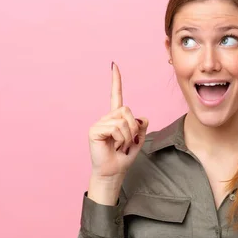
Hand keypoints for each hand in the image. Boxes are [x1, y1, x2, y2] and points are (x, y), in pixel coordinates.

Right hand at [88, 62, 148, 180]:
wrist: (113, 173)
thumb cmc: (123, 157)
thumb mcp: (138, 140)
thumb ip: (141, 127)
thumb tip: (142, 118)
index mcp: (116, 118)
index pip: (116, 96)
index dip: (116, 81)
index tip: (114, 65)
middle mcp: (106, 118)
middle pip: (127, 110)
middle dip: (133, 128)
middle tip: (127, 142)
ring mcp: (99, 123)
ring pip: (123, 120)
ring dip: (127, 136)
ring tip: (120, 146)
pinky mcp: (94, 130)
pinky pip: (115, 128)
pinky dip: (120, 139)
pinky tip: (113, 146)